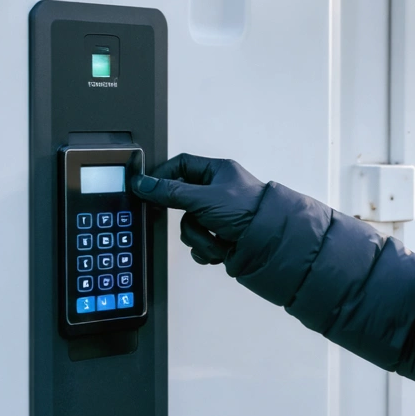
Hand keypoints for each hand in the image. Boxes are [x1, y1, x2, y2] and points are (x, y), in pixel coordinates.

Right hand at [131, 154, 265, 264]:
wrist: (270, 243)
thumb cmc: (249, 212)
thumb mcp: (204, 199)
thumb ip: (171, 192)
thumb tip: (144, 184)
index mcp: (217, 172)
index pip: (181, 165)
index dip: (164, 176)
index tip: (149, 190)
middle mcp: (217, 192)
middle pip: (182, 201)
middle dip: (189, 219)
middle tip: (195, 220)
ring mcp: (218, 215)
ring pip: (189, 226)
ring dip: (200, 237)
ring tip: (217, 239)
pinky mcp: (220, 236)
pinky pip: (198, 243)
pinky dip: (206, 249)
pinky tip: (219, 250)